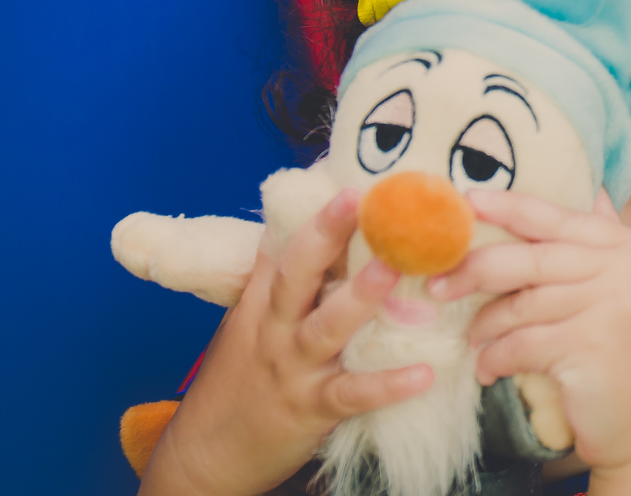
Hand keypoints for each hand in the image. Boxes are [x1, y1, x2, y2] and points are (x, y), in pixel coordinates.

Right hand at [139, 189, 433, 495]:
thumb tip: (306, 223)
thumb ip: (279, 279)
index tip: (342, 173)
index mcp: (261, 303)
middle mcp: (274, 329)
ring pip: (326, 327)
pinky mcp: (311, 410)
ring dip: (360, 297)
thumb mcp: (249, 323)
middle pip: (296, 273)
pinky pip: (352, 394)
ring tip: (395, 268)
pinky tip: (423, 373)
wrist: (206, 456)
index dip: (308, 209)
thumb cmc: (239, 381)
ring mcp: (293, 369)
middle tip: (360, 198)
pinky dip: (387, 385)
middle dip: (326, 233)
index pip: (281, 246)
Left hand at [428, 189, 630, 494]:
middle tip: (438, 284)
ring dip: (486, 324)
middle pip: (532, 258)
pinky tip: (489, 369)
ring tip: (473, 339)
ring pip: (522, 303)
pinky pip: (521, 343)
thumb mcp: (626, 292)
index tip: (467, 204)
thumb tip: (591, 188)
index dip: (510, 208)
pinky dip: (496, 356)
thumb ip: (602, 247)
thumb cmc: (627, 361)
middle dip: (476, 269)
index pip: (561, 218)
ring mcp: (615, 305)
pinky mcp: (592, 347)